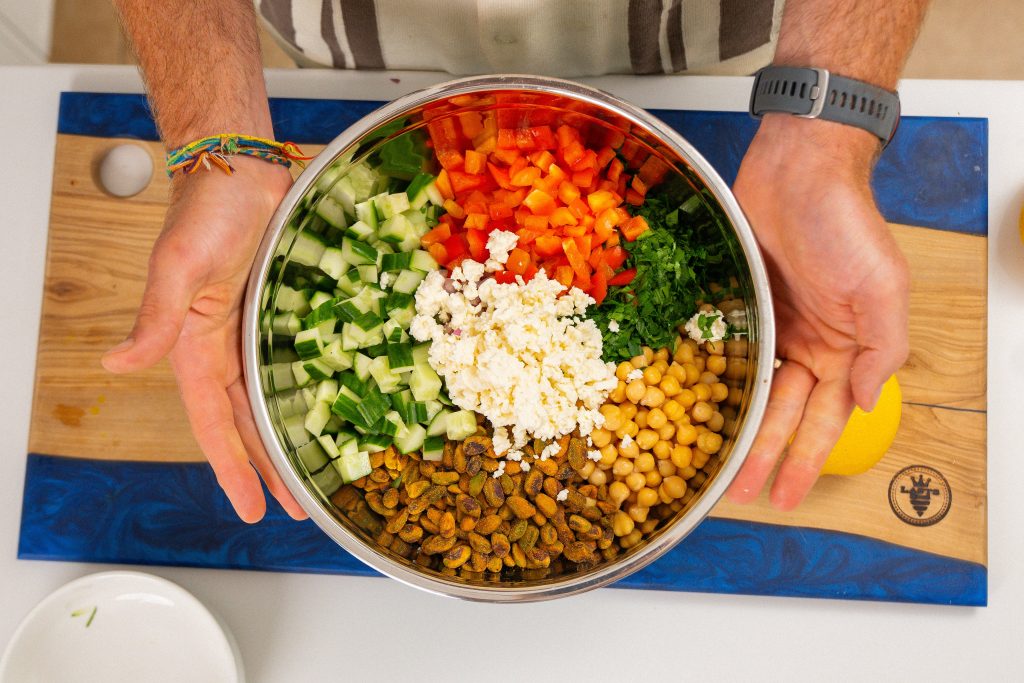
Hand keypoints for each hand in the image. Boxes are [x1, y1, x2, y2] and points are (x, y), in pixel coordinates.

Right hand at [102, 157, 307, 522]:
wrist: (242, 166)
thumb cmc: (206, 210)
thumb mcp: (178, 266)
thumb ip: (155, 319)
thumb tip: (115, 365)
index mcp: (196, 346)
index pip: (213, 423)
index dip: (232, 468)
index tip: (250, 510)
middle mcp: (226, 347)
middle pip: (247, 422)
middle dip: (268, 469)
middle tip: (297, 510)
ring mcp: (257, 331)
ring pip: (273, 399)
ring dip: (290, 439)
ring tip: (314, 477)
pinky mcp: (283, 311)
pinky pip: (297, 362)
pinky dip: (310, 391)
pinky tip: (331, 412)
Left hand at [726, 115, 909, 509]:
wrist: (799, 168)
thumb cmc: (846, 222)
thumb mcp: (883, 288)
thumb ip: (882, 348)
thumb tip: (865, 401)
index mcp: (844, 349)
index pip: (824, 419)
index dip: (804, 459)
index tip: (786, 497)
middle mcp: (805, 344)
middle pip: (781, 413)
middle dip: (762, 456)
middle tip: (739, 496)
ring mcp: (767, 325)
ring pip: (747, 389)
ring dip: (731, 426)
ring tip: (709, 463)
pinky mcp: (734, 304)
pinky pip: (719, 349)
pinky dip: (704, 378)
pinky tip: (683, 405)